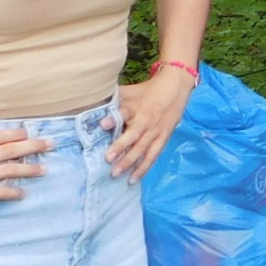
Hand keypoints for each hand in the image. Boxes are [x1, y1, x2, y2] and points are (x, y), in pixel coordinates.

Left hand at [109, 63, 197, 177]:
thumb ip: (113, 98)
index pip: (125, 112)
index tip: (102, 124)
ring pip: (143, 149)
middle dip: (121, 147)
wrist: (176, 87)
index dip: (114, 119)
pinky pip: (153, 155)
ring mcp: (156, 131)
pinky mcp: (164, 138)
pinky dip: (144, 167)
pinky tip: (134, 178)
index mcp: (137, 107)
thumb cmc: (147, 91)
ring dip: (130, 162)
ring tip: (116, 174)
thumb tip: (90, 103)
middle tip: (107, 159)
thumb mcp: (130, 91)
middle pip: (134, 135)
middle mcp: (146, 120)